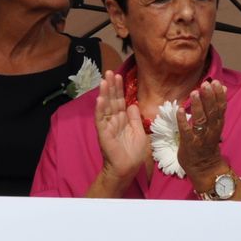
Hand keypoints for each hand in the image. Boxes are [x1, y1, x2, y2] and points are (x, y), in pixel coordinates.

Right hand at [91, 70, 146, 194]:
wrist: (127, 168)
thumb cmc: (133, 153)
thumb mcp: (139, 132)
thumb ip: (135, 118)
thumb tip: (133, 104)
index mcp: (123, 120)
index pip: (120, 101)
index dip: (119, 89)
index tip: (118, 76)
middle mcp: (114, 120)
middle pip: (112, 100)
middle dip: (111, 86)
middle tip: (109, 72)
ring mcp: (107, 125)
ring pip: (105, 106)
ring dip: (104, 93)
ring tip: (104, 80)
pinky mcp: (103, 133)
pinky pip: (101, 119)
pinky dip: (100, 109)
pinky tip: (100, 99)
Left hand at [178, 79, 229, 190]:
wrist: (205, 170)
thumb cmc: (207, 146)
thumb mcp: (214, 128)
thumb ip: (215, 112)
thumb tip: (218, 92)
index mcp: (217, 126)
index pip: (221, 109)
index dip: (219, 96)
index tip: (217, 83)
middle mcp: (211, 131)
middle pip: (212, 113)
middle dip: (210, 98)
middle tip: (206, 84)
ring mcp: (200, 138)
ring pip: (201, 120)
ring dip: (198, 106)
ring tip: (194, 92)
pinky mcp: (189, 144)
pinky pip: (186, 131)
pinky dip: (183, 120)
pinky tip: (179, 110)